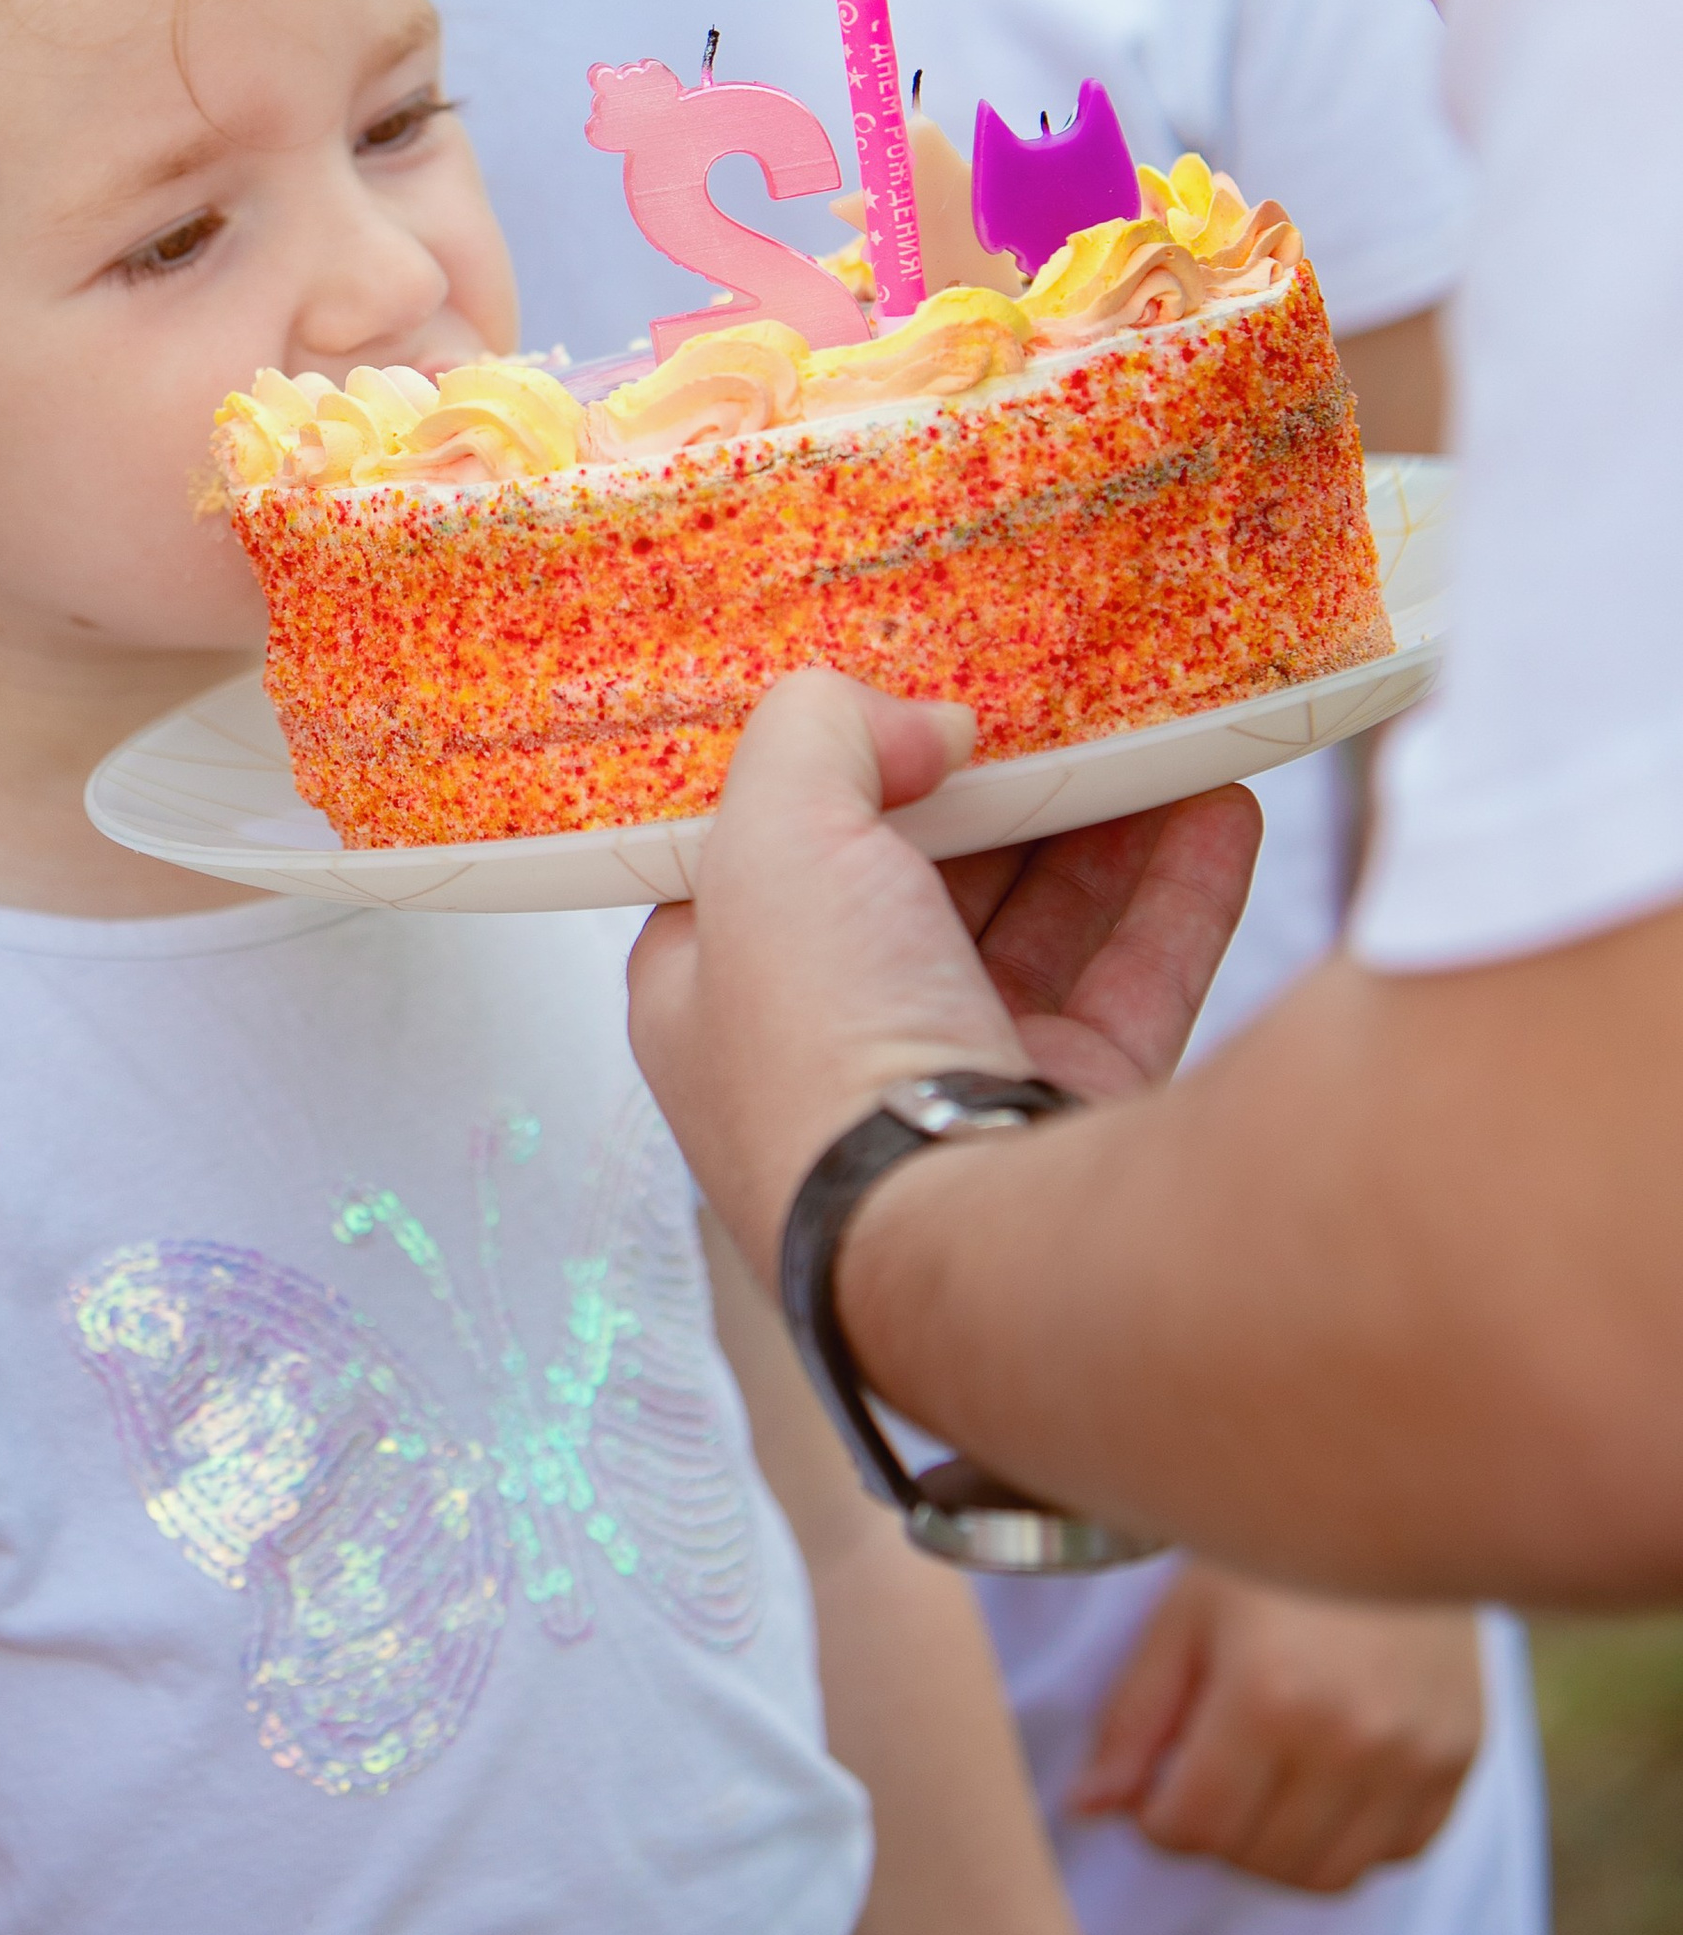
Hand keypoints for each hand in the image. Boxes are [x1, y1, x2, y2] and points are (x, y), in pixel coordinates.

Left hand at [627, 670, 1257, 1282]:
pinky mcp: (1072, 1117)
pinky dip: (1177, 893)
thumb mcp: (768, 838)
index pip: (761, 856)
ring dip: (1098, 827)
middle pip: (916, 880)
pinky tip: (1222, 807)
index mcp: (714, 996)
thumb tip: (926, 726)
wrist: (964, 1247)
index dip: (826, 767)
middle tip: (1050, 698)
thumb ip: (819, 733)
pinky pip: (1134, 981)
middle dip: (988, 790)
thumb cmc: (823, 1045)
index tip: (901, 686)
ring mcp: (958, 1088)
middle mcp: (830, 1047)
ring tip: (1154, 728)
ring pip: (1036, 926)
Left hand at [1068, 1564, 1485, 1891]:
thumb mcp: (1185, 1614)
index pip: (1193, 1826)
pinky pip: (1396, 1854)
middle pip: (1257, 1859)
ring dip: (1276, 1851)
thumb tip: (1088, 1809)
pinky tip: (1325, 1779)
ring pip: (1326, 1875)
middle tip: (1203, 1775)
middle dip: (1212, 1833)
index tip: (1155, 1781)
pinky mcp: (1463, 1760)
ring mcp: (1416, 1757)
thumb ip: (1135, 1718)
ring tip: (1258, 1784)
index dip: (1155, 1817)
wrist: (1397, 1494)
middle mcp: (1351, 1740)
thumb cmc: (1272, 1552)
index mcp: (1268, 1697)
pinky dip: (1349, 1839)